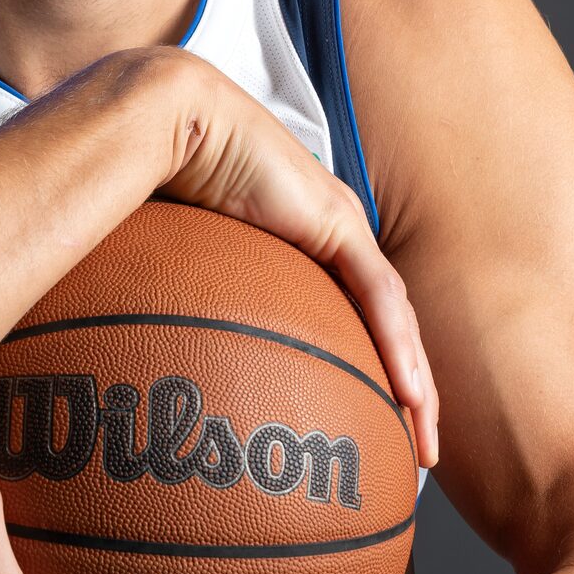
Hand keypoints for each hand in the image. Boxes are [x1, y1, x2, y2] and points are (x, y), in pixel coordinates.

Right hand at [159, 53, 439, 467]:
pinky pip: (378, 296)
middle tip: (417, 451)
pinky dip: (398, 347)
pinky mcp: (336, 221)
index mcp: (301, 241)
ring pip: (394, 318)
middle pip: (385, 325)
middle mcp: (331, 234)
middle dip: (407, 389)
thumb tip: (149, 350)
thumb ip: (184, 298)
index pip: (352, 316)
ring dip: (415, 381)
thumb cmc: (160, 181)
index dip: (370, 369)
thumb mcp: (180, 256)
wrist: (171, 122)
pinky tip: (411, 393)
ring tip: (423, 439)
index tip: (372, 423)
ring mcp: (339, 225)